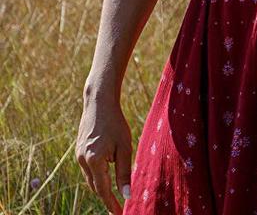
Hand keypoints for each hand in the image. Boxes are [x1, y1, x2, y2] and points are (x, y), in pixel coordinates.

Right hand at [76, 90, 132, 213]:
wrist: (99, 103)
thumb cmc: (116, 123)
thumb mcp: (125, 147)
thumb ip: (124, 172)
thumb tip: (126, 195)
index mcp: (94, 161)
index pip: (103, 190)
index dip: (110, 203)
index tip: (119, 214)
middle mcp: (82, 160)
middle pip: (95, 186)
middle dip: (106, 197)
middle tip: (118, 207)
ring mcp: (78, 156)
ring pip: (90, 178)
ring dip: (101, 186)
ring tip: (114, 195)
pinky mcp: (78, 151)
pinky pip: (88, 169)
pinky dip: (97, 175)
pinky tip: (106, 176)